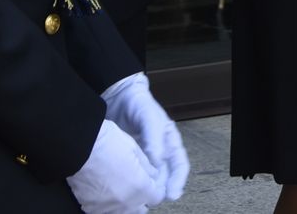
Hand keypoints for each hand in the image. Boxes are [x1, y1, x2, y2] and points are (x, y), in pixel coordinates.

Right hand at [66, 118, 161, 213]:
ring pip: (123, 212)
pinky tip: (106, 192)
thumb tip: (153, 174)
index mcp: (139, 187)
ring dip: (125, 203)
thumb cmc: (107, 142)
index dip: (156, 189)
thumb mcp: (134, 148)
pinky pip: (104, 211)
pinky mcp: (89, 207)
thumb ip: (147, 166)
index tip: (153, 183)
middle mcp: (124, 202)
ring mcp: (106, 207)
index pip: (156, 197)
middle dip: (142, 198)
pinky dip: (108, 204)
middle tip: (137, 184)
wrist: (78, 146)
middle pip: (141, 209)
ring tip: (121, 188)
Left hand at [102, 73, 189, 201]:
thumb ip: (154, 138)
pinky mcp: (129, 160)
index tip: (173, 194)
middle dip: (162, 190)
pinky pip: (134, 175)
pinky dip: (133, 183)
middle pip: (165, 176)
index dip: (178, 180)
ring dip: (148, 189)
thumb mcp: (149, 117)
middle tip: (154, 200)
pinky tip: (126, 190)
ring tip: (142, 200)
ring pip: (150, 178)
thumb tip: (158, 162)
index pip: (180, 165)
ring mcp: (144, 157)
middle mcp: (159, 152)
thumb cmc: (138, 104)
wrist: (117, 97)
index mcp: (170, 142)